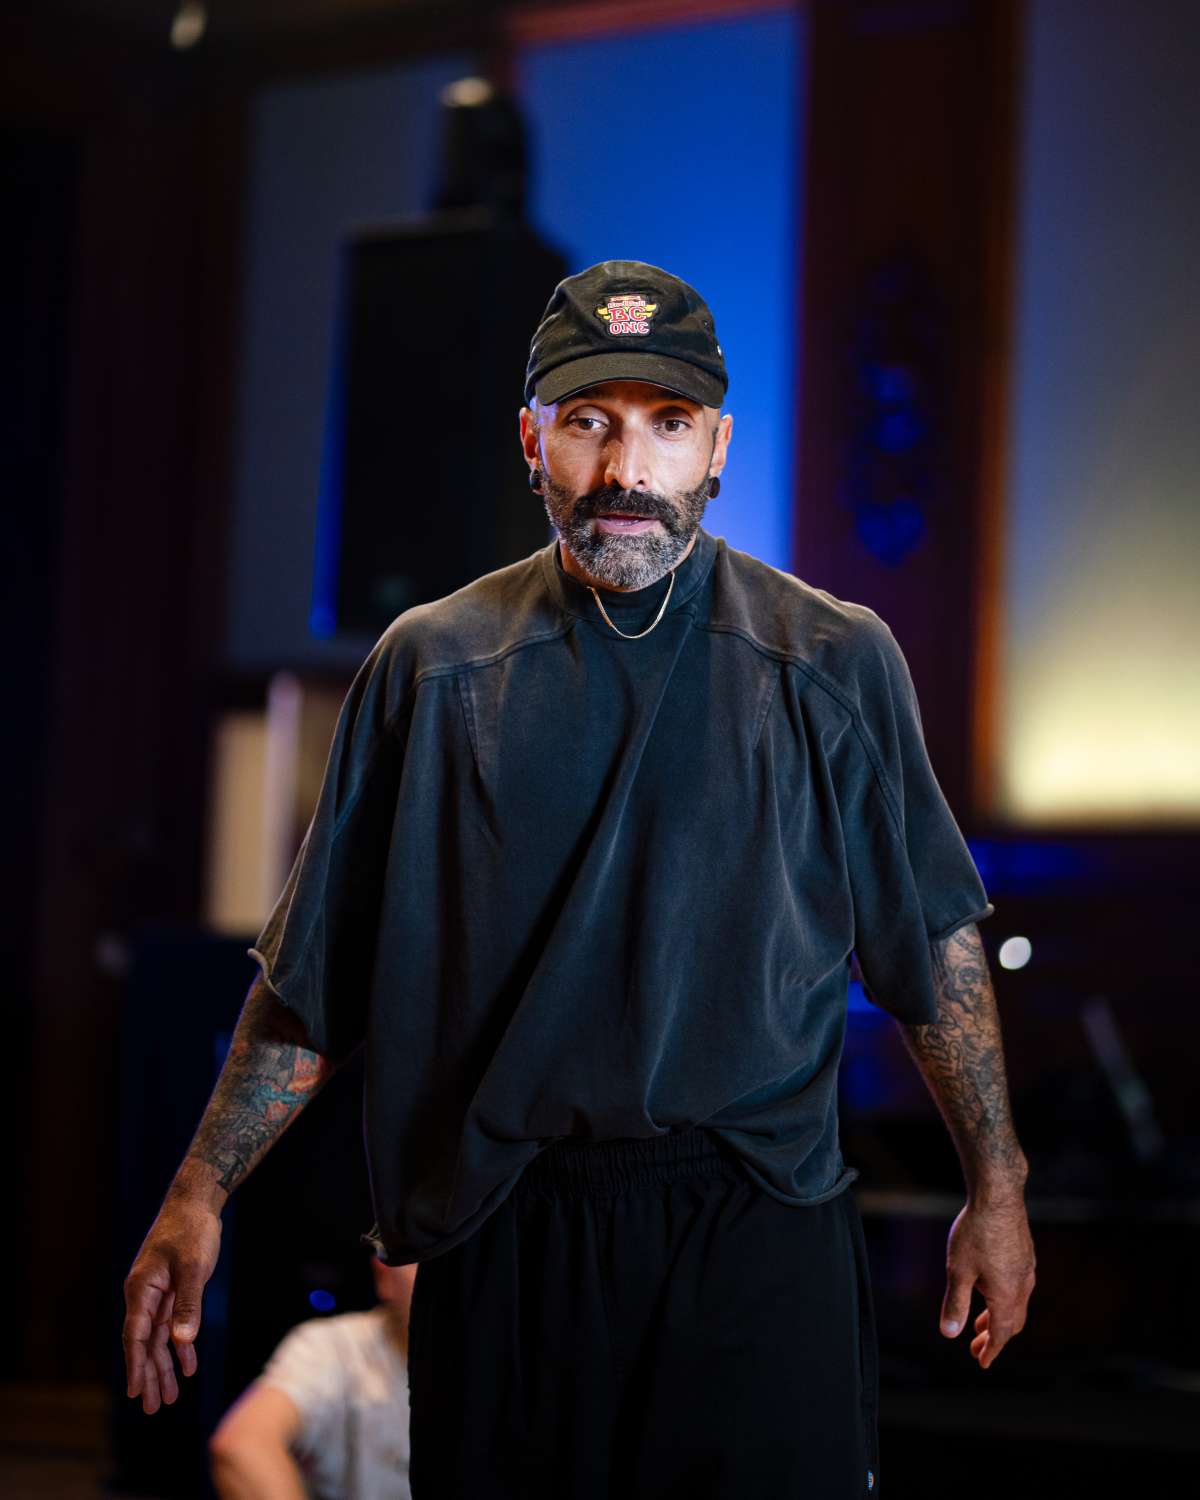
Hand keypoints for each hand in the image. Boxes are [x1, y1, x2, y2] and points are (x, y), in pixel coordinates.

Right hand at [123, 1194, 221, 1413]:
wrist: (197, 1201)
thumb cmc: (192, 1229)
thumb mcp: (193, 1266)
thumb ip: (188, 1304)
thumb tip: (181, 1341)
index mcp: (141, 1288)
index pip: (135, 1334)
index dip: (135, 1364)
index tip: (134, 1391)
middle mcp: (145, 1295)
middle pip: (144, 1343)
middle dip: (148, 1375)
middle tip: (152, 1408)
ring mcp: (159, 1294)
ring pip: (159, 1338)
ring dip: (164, 1366)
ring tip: (168, 1398)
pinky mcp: (174, 1291)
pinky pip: (174, 1325)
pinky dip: (181, 1345)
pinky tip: (188, 1366)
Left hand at [939, 1197, 1034, 1368]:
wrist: (998, 1196)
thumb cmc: (976, 1232)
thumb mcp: (958, 1270)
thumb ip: (955, 1304)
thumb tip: (949, 1334)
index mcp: (1006, 1295)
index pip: (1001, 1333)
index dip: (991, 1350)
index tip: (982, 1363)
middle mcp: (1023, 1286)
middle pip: (1012, 1322)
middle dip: (994, 1337)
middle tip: (977, 1348)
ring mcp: (1027, 1269)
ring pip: (1016, 1304)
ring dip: (998, 1317)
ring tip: (979, 1323)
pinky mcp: (1026, 1254)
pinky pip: (1019, 1287)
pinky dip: (1004, 1299)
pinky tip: (990, 1289)